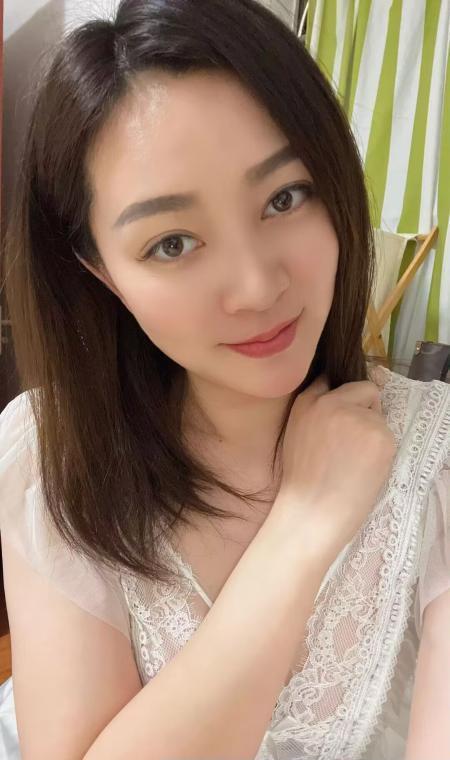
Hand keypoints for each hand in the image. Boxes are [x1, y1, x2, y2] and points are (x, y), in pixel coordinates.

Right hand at [276, 373, 395, 565]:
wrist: (312, 510)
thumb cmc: (302, 478)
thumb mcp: (296, 430)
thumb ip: (314, 407)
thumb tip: (339, 393)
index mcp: (308, 401)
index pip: (333, 379)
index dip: (342, 395)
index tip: (342, 411)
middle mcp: (333, 402)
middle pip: (365, 390)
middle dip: (364, 409)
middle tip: (350, 442)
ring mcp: (358, 417)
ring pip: (378, 414)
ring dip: (372, 432)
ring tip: (353, 460)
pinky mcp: (380, 434)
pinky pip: (387, 434)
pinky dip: (380, 450)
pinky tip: (363, 468)